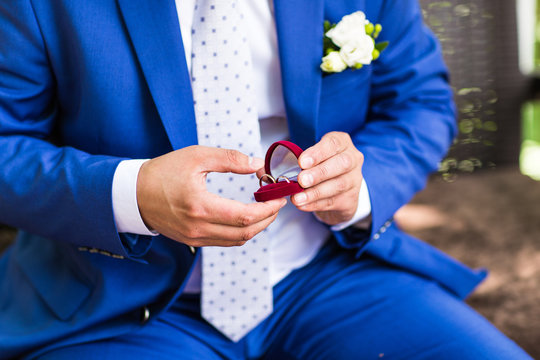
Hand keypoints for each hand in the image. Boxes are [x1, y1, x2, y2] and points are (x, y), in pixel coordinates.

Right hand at [136, 146, 285, 246]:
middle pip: (245, 232)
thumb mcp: (196, 156)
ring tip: (265, 209)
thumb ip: (229, 159)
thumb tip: (256, 164)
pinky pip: (224, 241)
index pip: (245, 216)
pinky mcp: (192, 241)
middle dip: (267, 219)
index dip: (268, 209)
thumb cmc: (163, 172)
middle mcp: (199, 228)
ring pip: (237, 240)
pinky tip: (245, 216)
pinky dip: (240, 231)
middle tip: (277, 203)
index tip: (280, 198)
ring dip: (256, 227)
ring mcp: (195, 238)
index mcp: (200, 206)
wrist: (133, 194)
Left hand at [290, 132, 363, 224]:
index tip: (302, 162)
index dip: (318, 153)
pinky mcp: (351, 198)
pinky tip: (302, 205)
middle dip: (319, 172)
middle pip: (341, 164)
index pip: (333, 143)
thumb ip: (302, 160)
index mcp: (342, 143)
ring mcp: (354, 180)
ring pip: (338, 185)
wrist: (338, 189)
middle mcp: (353, 159)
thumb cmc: (322, 165)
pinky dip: (315, 204)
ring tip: (297, 198)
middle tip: (301, 180)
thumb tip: (279, 172)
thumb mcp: (314, 156)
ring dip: (315, 192)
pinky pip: (333, 201)